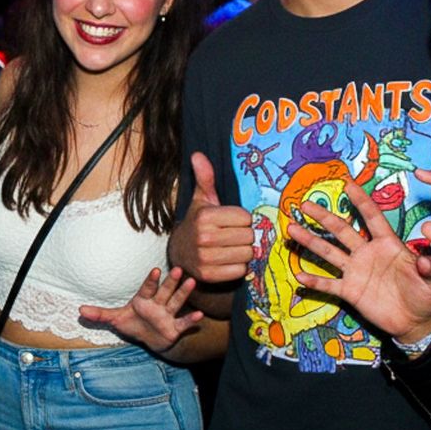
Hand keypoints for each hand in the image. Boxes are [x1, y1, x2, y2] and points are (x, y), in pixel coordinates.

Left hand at [81, 268, 205, 354]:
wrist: (149, 339)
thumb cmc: (133, 324)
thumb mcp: (115, 319)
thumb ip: (99, 314)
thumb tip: (79, 310)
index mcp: (143, 300)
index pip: (147, 288)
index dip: (151, 280)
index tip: (156, 270)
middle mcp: (157, 304)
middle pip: (165, 291)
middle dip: (170, 281)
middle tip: (178, 269)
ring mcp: (167, 315)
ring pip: (176, 302)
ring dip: (184, 293)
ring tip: (192, 282)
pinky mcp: (174, 328)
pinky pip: (184, 323)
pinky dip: (191, 320)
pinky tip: (200, 315)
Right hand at [169, 153, 253, 283]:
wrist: (181, 253)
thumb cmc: (198, 223)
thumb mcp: (202, 200)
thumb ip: (205, 177)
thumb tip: (198, 154)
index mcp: (205, 216)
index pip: (246, 218)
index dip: (243, 220)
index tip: (232, 222)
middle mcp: (204, 237)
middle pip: (249, 237)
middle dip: (245, 236)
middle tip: (233, 236)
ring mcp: (205, 258)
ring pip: (247, 254)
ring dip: (244, 252)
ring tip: (232, 248)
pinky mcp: (208, 275)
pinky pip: (240, 270)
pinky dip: (239, 267)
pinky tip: (228, 261)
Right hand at [285, 181, 430, 344]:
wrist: (416, 322)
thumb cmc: (427, 295)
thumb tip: (426, 259)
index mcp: (388, 245)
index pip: (372, 218)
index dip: (361, 201)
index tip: (348, 184)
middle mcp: (367, 253)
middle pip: (342, 230)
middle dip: (324, 217)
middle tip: (305, 204)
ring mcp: (356, 272)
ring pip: (329, 253)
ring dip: (311, 241)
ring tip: (292, 229)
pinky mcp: (350, 291)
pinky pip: (329, 284)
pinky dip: (314, 281)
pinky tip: (299, 276)